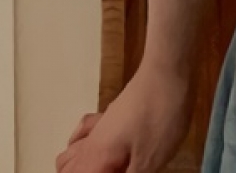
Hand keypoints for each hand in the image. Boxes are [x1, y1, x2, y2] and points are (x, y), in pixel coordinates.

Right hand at [55, 61, 194, 172]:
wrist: (169, 71)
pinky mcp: (113, 113)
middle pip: (67, 168)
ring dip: (77, 166)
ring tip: (100, 167)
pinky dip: (81, 144)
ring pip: (70, 152)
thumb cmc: (160, 118)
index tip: (120, 171)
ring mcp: (100, 124)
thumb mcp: (149, 161)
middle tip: (112, 170)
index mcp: (96, 158)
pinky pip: (84, 131)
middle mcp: (90, 142)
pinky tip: (93, 147)